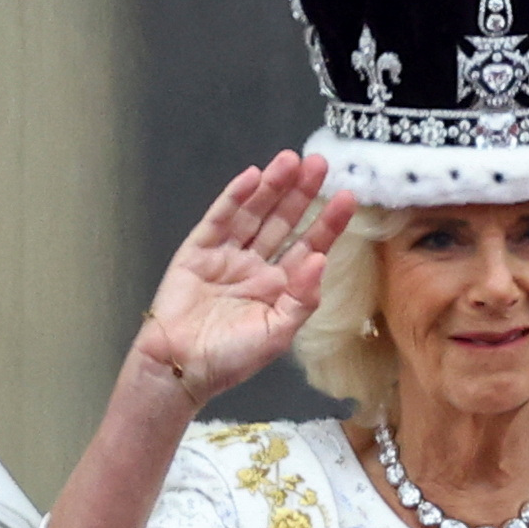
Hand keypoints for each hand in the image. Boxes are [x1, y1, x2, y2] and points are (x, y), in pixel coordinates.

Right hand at [135, 151, 356, 404]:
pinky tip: (252, 177)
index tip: (348, 197)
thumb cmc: (231, 358)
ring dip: (272, 187)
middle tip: (320, 163)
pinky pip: (219, 219)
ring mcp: (226, 255)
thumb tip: (319, 259)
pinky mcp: (197, 251)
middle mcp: (255, 266)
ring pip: (254, 214)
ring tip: (290, 160)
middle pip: (283, 221)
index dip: (327, 222)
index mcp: (279, 287)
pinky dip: (234, 198)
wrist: (180, 367)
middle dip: (302, 193)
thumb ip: (301, 299)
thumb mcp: (277, 334)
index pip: (308, 246)